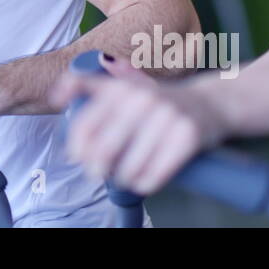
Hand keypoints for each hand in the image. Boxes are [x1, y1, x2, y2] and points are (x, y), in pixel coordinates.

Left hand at [49, 56, 229, 194]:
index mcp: (121, 88)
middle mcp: (142, 99)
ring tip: (124, 176)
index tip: (77, 157)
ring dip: (122, 179)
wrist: (212, 102)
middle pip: (104, 150)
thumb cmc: (161, 100)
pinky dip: (144, 184)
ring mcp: (166, 116)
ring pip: (129, 167)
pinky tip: (143, 181)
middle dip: (96, 168)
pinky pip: (155, 174)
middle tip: (100, 173)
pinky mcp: (188, 136)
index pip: (85, 123)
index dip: (76, 146)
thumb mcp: (126, 84)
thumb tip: (56, 96)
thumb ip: (91, 84)